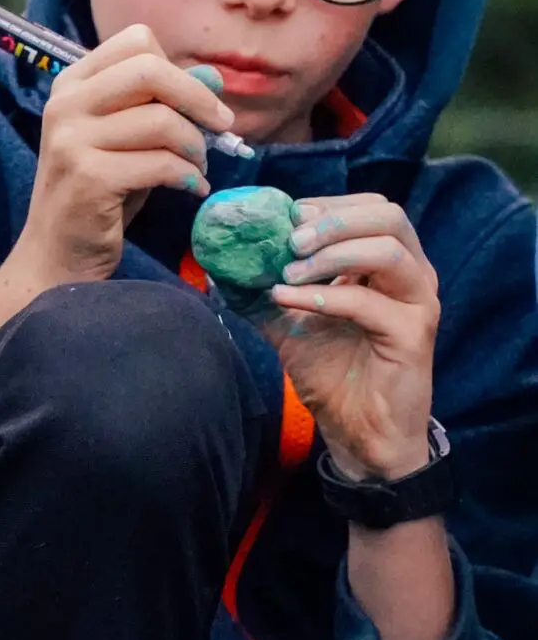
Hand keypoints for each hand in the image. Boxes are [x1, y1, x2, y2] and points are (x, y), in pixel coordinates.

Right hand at [20, 26, 224, 284]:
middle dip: (198, 99)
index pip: (138, 42)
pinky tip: (191, 189)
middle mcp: (65, 104)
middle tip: (220, 127)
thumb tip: (212, 77)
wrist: (57, 253)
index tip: (197, 103)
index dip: (178, 70)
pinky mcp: (88, 177)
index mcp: (72, 84)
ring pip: (161, 120)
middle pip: (150, 70)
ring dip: (195, 147)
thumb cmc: (99, 193)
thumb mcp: (130, 139)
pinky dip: (187, 176)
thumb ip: (163, 104)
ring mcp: (72, 140)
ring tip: (197, 168)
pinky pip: (159, 163)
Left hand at [264, 195, 438, 478]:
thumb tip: (220, 268)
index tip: (286, 217)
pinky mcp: (413, 334)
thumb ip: (261, 294)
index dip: (329, 205)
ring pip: (386, 250)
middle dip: (332, 220)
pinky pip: (369, 302)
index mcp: (391, 263)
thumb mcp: (289, 326)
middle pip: (387, 216)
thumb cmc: (334, 376)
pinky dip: (325, 296)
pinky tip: (289, 299)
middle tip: (289, 240)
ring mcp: (418, 303)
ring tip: (287, 272)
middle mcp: (413, 275)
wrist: (359, 435)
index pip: (371, 208)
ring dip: (331, 253)